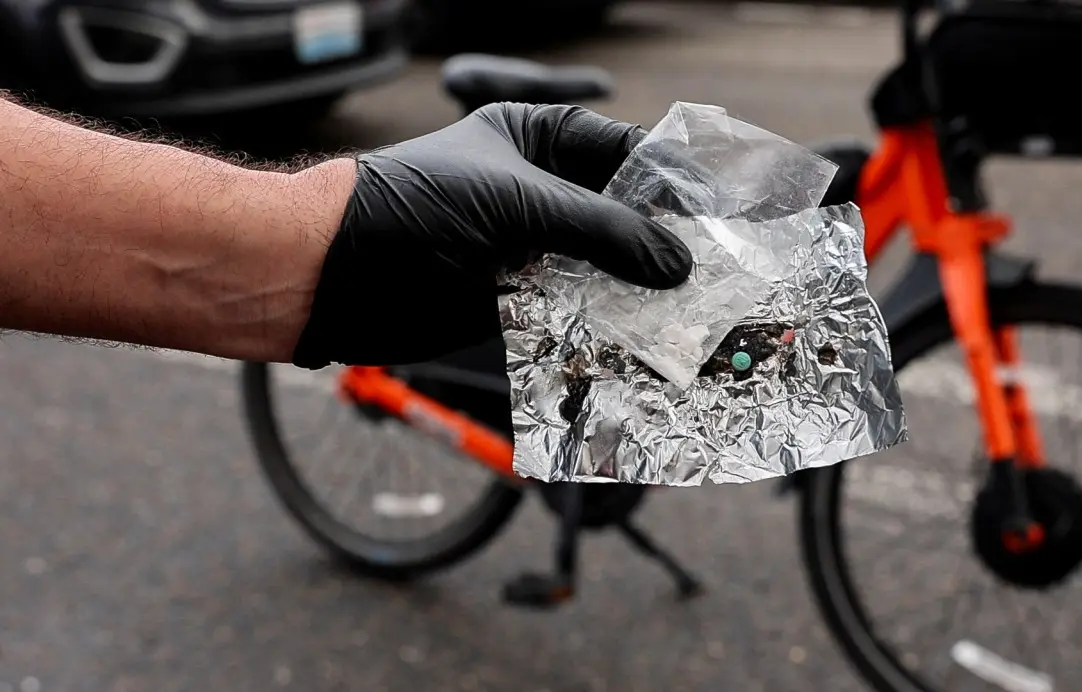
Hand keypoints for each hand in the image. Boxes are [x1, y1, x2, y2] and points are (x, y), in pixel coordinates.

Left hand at [291, 103, 693, 368]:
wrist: (334, 276)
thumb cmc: (413, 209)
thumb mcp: (517, 203)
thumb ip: (602, 231)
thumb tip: (677, 264)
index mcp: (539, 140)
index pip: (626, 153)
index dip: (673, 182)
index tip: (720, 213)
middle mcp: (541, 192)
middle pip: (623, 216)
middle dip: (664, 243)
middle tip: (718, 271)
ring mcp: (532, 248)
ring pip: (605, 268)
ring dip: (642, 291)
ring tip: (695, 312)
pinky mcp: (521, 300)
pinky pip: (579, 310)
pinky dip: (610, 324)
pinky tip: (647, 338)